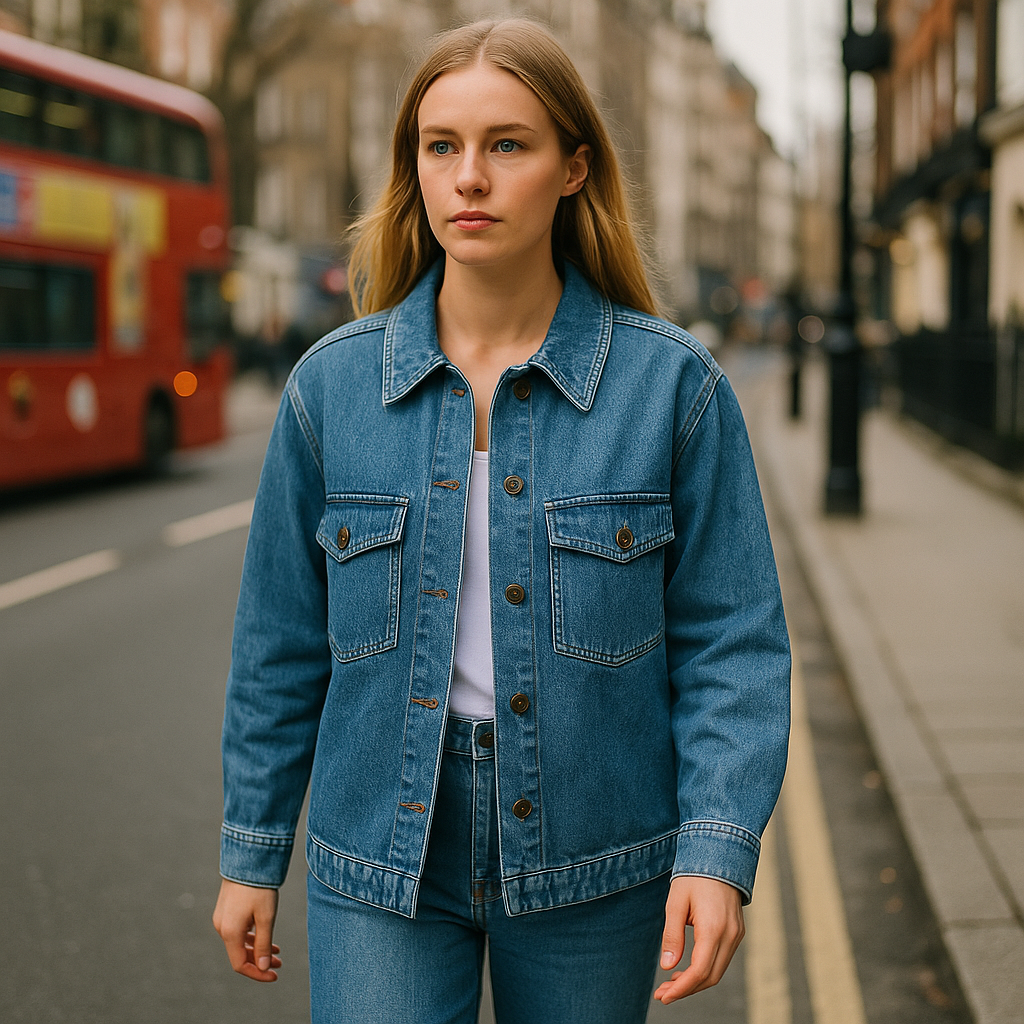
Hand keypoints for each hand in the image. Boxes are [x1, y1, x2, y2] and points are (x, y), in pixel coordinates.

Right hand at [212, 879, 281, 981]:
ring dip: (256, 949)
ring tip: (277, 950)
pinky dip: (250, 937)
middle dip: (259, 961)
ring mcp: (222, 917)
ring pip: (238, 942)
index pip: (240, 964)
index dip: (258, 973)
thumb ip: (263, 944)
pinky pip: (236, 930)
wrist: (248, 859)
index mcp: (230, 932)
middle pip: (239, 954)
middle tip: (280, 964)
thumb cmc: (259, 888)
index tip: (275, 975)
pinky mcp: (225, 908)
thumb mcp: (266, 917)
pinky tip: (264, 935)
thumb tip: (263, 967)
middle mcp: (221, 927)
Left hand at [653, 875, 743, 1003]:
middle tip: (662, 993)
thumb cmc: (693, 876)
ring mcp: (737, 934)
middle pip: (711, 977)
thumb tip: (667, 966)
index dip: (681, 988)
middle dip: (686, 989)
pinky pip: (722, 958)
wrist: (719, 853)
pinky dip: (705, 969)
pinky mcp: (737, 931)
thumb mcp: (675, 903)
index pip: (699, 971)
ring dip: (695, 981)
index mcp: (714, 928)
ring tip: (671, 982)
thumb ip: (672, 936)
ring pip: (718, 970)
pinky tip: (686, 968)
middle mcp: (730, 935)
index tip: (663, 996)